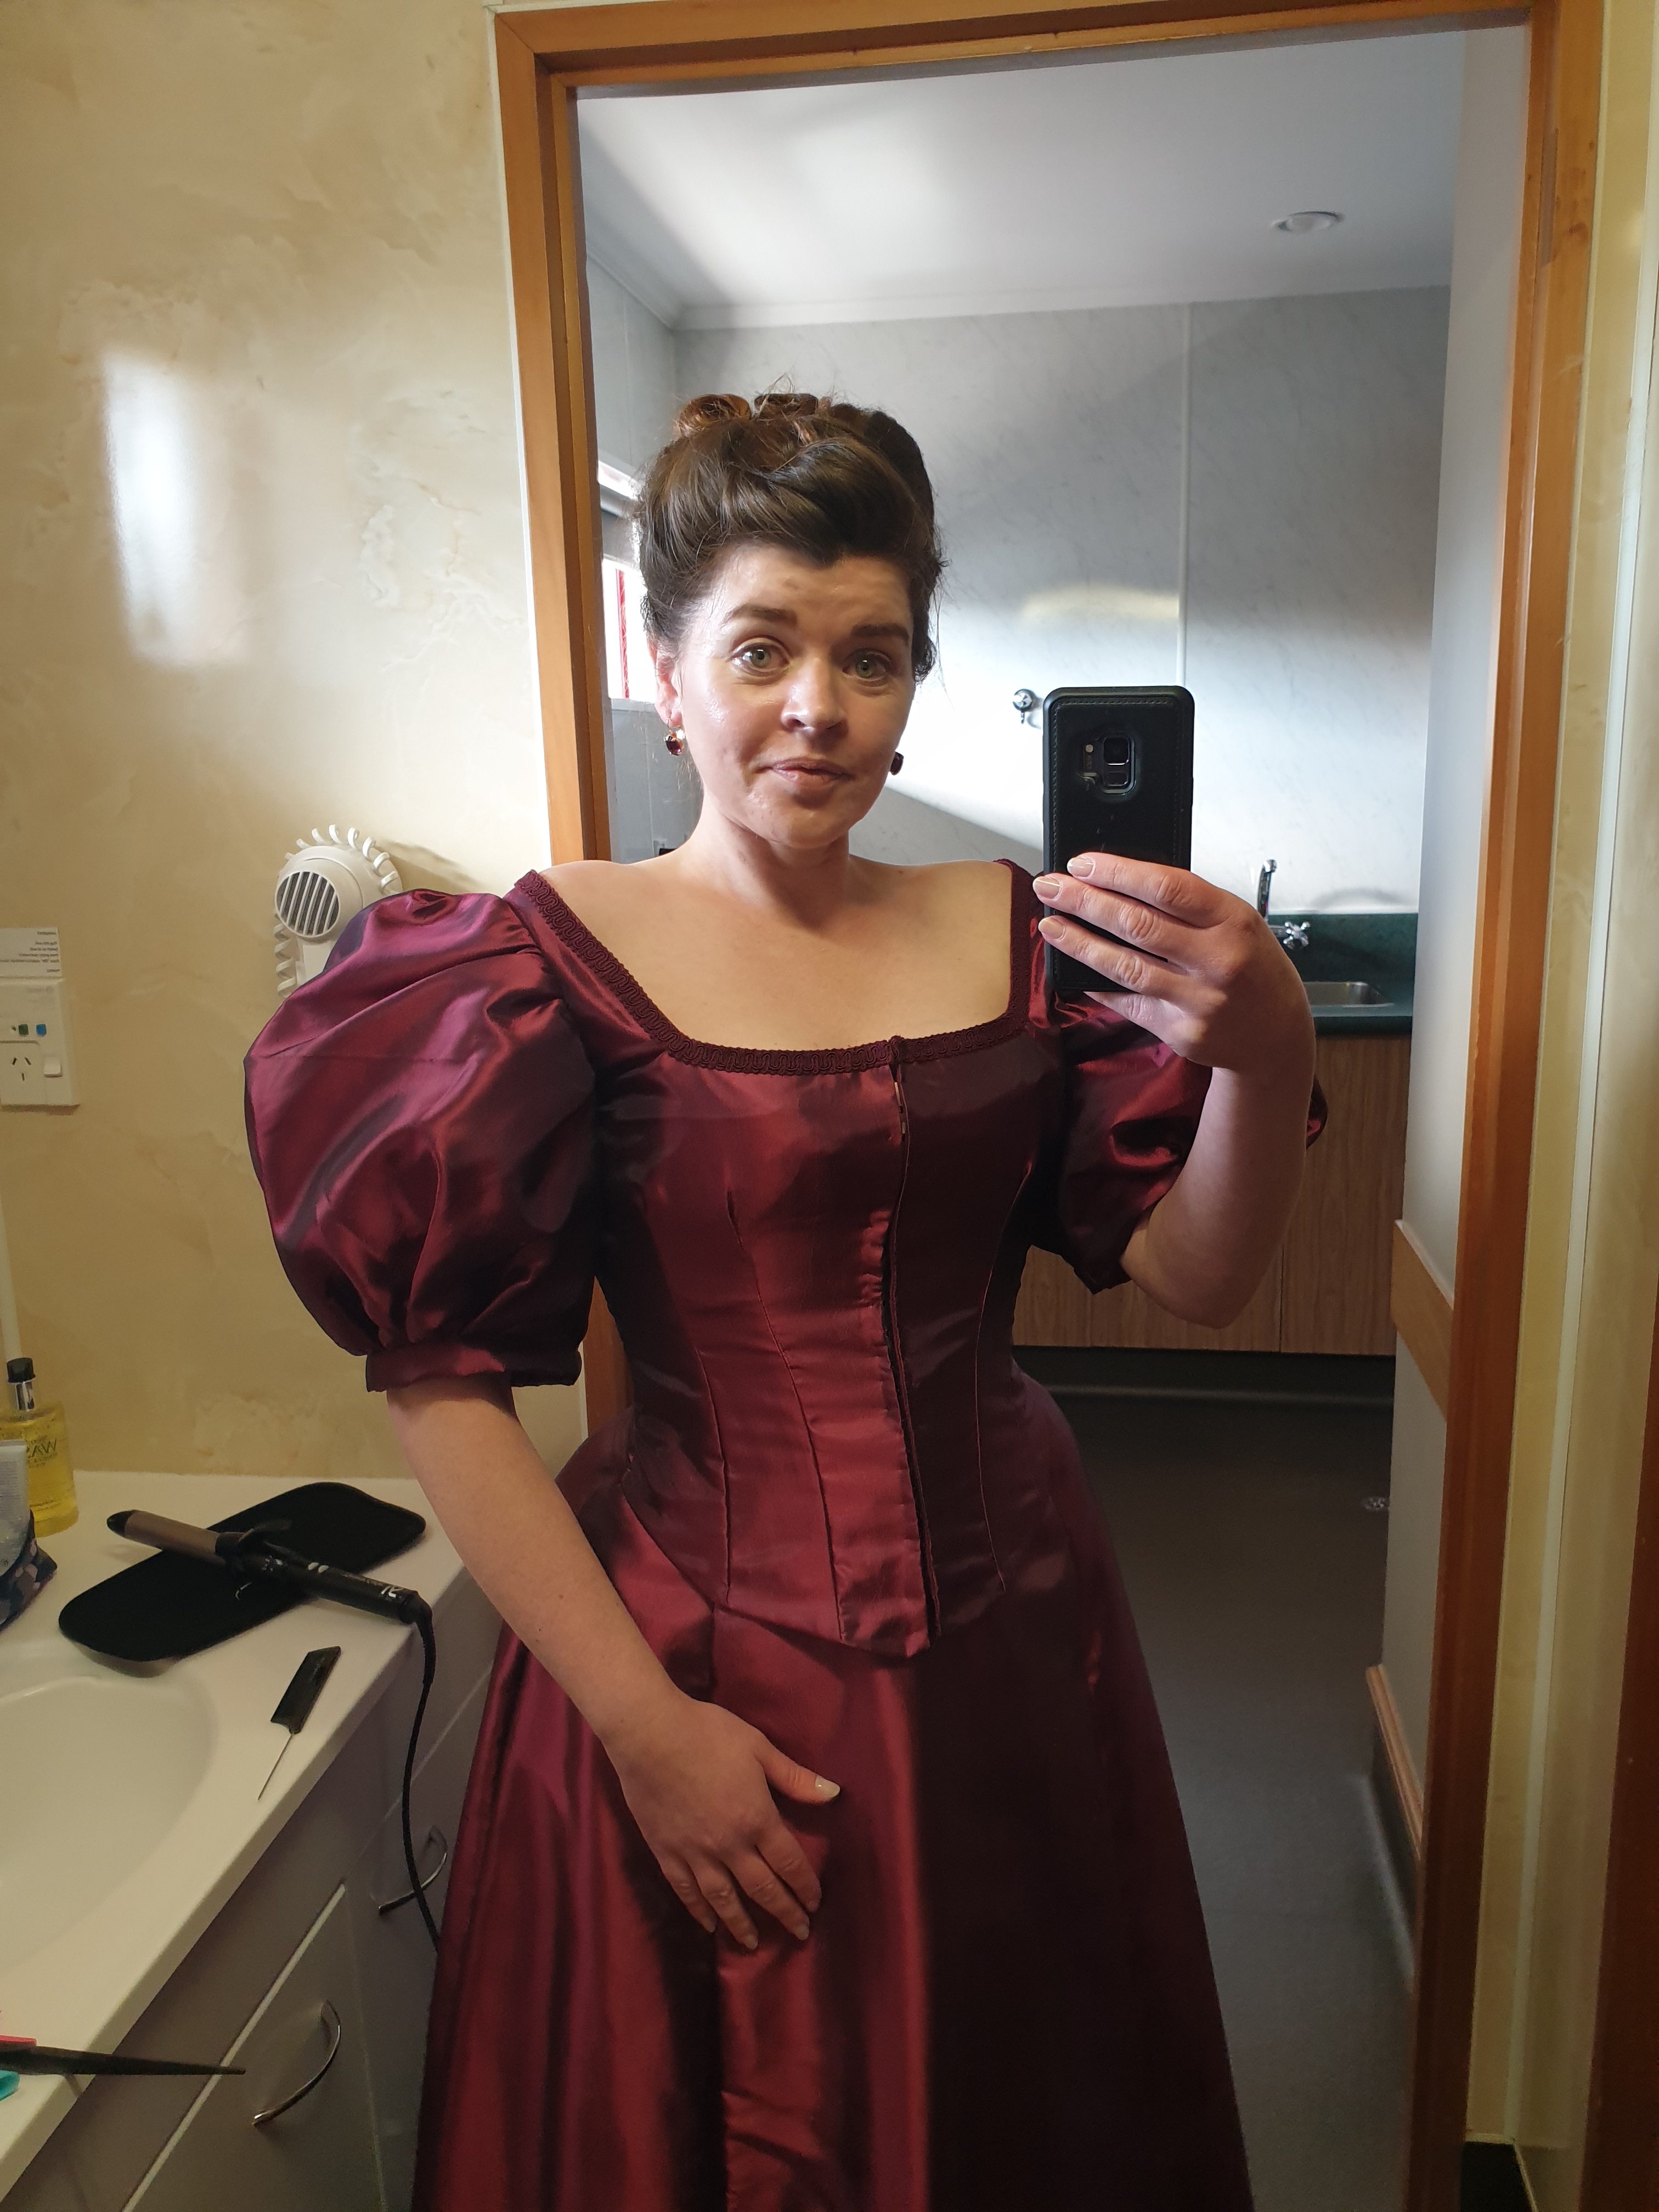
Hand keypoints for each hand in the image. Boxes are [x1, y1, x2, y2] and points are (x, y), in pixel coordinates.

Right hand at [606, 1690, 839, 1948]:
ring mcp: (695, 1853)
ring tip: (753, 1943)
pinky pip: (686, 1891)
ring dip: (742, 1924)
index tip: (815, 1904)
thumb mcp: (758, 1747)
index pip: (789, 1863)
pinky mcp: (665, 1853)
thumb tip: (834, 1794)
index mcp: (756, 1819)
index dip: (805, 1887)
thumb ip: (794, 1777)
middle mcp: (729, 1845)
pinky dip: (699, 1911)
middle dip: (784, 1913)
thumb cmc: (708, 1733)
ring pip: (724, 1900)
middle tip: (798, 1933)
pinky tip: (708, 1924)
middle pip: (762, 1889)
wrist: (649, 1733)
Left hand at [1034, 853, 1312, 1076]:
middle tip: (1050, 888)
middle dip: (1084, 902)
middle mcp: (1215, 961)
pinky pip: (1127, 1002)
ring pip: (1124, 965)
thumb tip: (1122, 882)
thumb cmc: (1253, 969)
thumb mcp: (1237, 923)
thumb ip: (1190, 906)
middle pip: (1136, 924)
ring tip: (1050, 925)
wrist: (1275, 1035)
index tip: (1081, 864)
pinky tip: (1074, 969)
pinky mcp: (1179, 1031)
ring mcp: (1197, 1000)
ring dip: (1079, 943)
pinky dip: (1097, 983)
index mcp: (1231, 921)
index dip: (1117, 873)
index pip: (1166, 887)